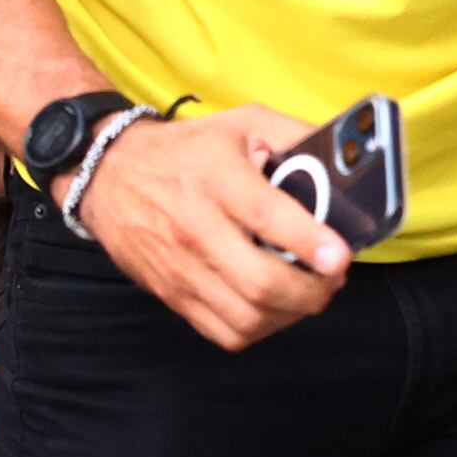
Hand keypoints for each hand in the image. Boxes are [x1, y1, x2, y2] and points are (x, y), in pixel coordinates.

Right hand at [75, 104, 350, 350]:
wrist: (108, 175)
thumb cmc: (183, 151)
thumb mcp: (241, 123)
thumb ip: (296, 136)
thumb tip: (348, 156)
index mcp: (217, 178)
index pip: (266, 217)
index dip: (310, 243)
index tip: (339, 256)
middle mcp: (196, 227)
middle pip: (261, 282)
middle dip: (313, 291)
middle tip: (331, 278)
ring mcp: (182, 267)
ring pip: (248, 317)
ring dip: (290, 314)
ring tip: (305, 294)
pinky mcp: (172, 293)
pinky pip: (224, 332)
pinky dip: (259, 329)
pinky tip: (271, 308)